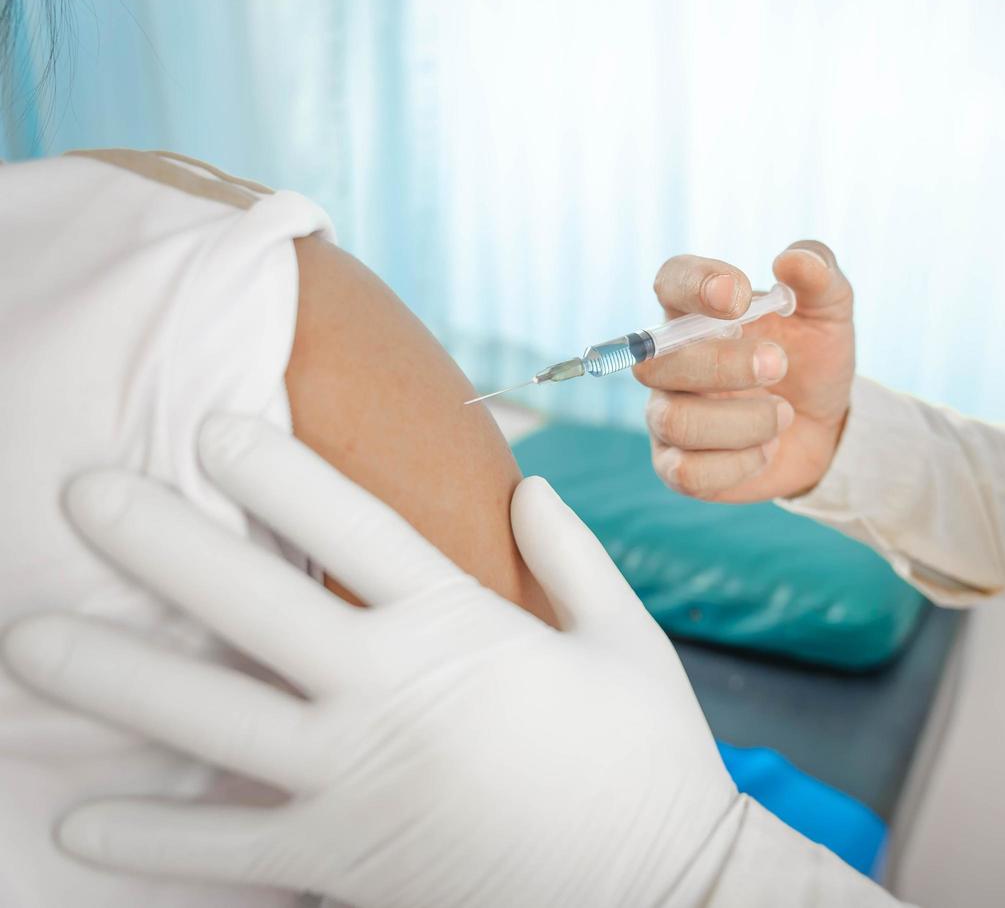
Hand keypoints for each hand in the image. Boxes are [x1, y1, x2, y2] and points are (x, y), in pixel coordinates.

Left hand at [1, 416, 735, 907]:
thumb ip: (571, 554)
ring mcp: (355, 778)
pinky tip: (78, 822)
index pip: (350, 526)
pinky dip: (150, 837)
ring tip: (33, 639)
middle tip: (79, 492)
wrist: (656, 892)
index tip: (206, 428)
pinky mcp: (340, 859)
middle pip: (249, 603)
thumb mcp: (628, 640)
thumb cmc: (650, 760)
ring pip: (207, 716)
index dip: (274, 470)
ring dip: (113, 675)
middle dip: (156, 542)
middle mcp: (390, 692)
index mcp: (462, 627)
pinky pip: (224, 847)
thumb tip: (527, 480)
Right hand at [637, 240, 854, 501]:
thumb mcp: (830, 312)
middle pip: (657, 361)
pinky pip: (687, 472)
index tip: (738, 296)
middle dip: (723, 364)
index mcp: (698, 312)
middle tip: (781, 365)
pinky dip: (738, 463)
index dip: (694, 285)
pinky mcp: (678, 467)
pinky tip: (766, 449)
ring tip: (784, 414)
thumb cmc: (814, 359)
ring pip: (674, 420)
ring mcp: (668, 414)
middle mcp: (670, 361)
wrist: (827, 427)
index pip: (669, 282)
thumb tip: (791, 260)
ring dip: (741, 420)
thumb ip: (818, 274)